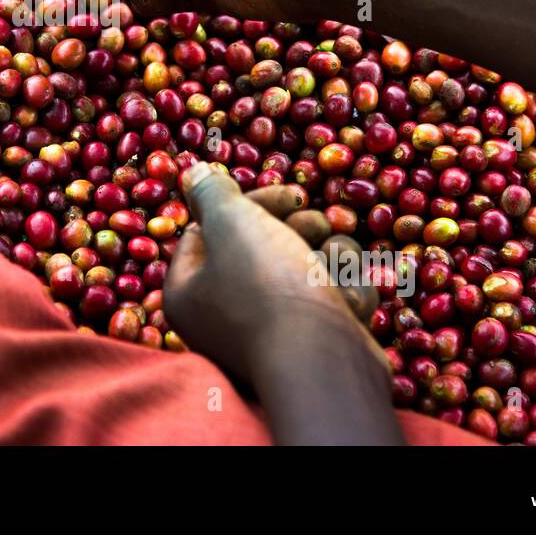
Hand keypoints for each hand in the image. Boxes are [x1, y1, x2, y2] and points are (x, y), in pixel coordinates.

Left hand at [164, 162, 383, 381]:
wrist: (323, 363)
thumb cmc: (269, 286)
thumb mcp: (232, 222)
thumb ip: (212, 192)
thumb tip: (194, 173)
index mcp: (187, 291)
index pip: (211, 230)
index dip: (250, 204)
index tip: (287, 195)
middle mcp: (223, 316)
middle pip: (264, 245)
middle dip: (299, 229)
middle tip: (311, 229)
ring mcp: (273, 332)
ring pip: (308, 265)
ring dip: (331, 258)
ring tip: (332, 269)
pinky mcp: (317, 343)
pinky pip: (333, 298)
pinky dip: (345, 293)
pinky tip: (347, 302)